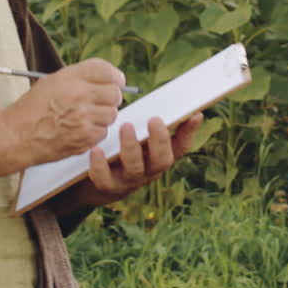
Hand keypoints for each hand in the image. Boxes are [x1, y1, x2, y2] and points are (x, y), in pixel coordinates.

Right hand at [5, 58, 125, 164]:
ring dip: (103, 116)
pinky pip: (103, 132)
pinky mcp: (85, 137)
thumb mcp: (52, 81)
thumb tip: (107, 78)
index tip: (117, 81)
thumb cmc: (32, 109)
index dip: (115, 76)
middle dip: (111, 97)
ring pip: (112, 114)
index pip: (106, 70)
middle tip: (103, 101)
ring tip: (86, 117)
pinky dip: (95, 132)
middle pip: (114, 93)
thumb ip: (79, 77)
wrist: (17, 135)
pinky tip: (80, 130)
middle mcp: (80, 95)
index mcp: (71, 77)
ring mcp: (84, 117)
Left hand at [75, 113, 203, 206]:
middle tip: (155, 119)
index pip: (181, 147)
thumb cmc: (119, 151)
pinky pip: (105, 179)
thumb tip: (163, 99)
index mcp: (159, 156)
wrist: (93, 183)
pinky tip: (96, 149)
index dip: (190, 132)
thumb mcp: (136, 137)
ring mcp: (129, 181)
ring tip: (126, 126)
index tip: (195, 114)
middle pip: (163, 160)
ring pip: (136, 168)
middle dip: (160, 140)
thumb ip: (146, 123)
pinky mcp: (107, 187)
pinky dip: (100, 165)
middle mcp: (149, 171)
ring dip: (132, 147)